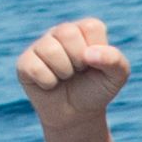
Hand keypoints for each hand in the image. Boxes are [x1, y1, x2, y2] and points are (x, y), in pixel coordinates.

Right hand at [16, 17, 130, 122]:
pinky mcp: (24, 62)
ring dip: (64, 72)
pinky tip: (50, 84)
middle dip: (78, 60)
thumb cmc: (96, 90)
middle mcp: (60, 32)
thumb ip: (115, 61)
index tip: (95, 64)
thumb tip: (88, 54)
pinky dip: (48, 82)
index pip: (91, 27)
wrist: (77, 115)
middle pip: (66, 32)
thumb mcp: (116, 77)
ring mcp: (40, 45)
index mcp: (84, 29)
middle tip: (79, 71)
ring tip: (65, 77)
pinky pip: (34, 67)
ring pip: (50, 49)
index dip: (97, 52)